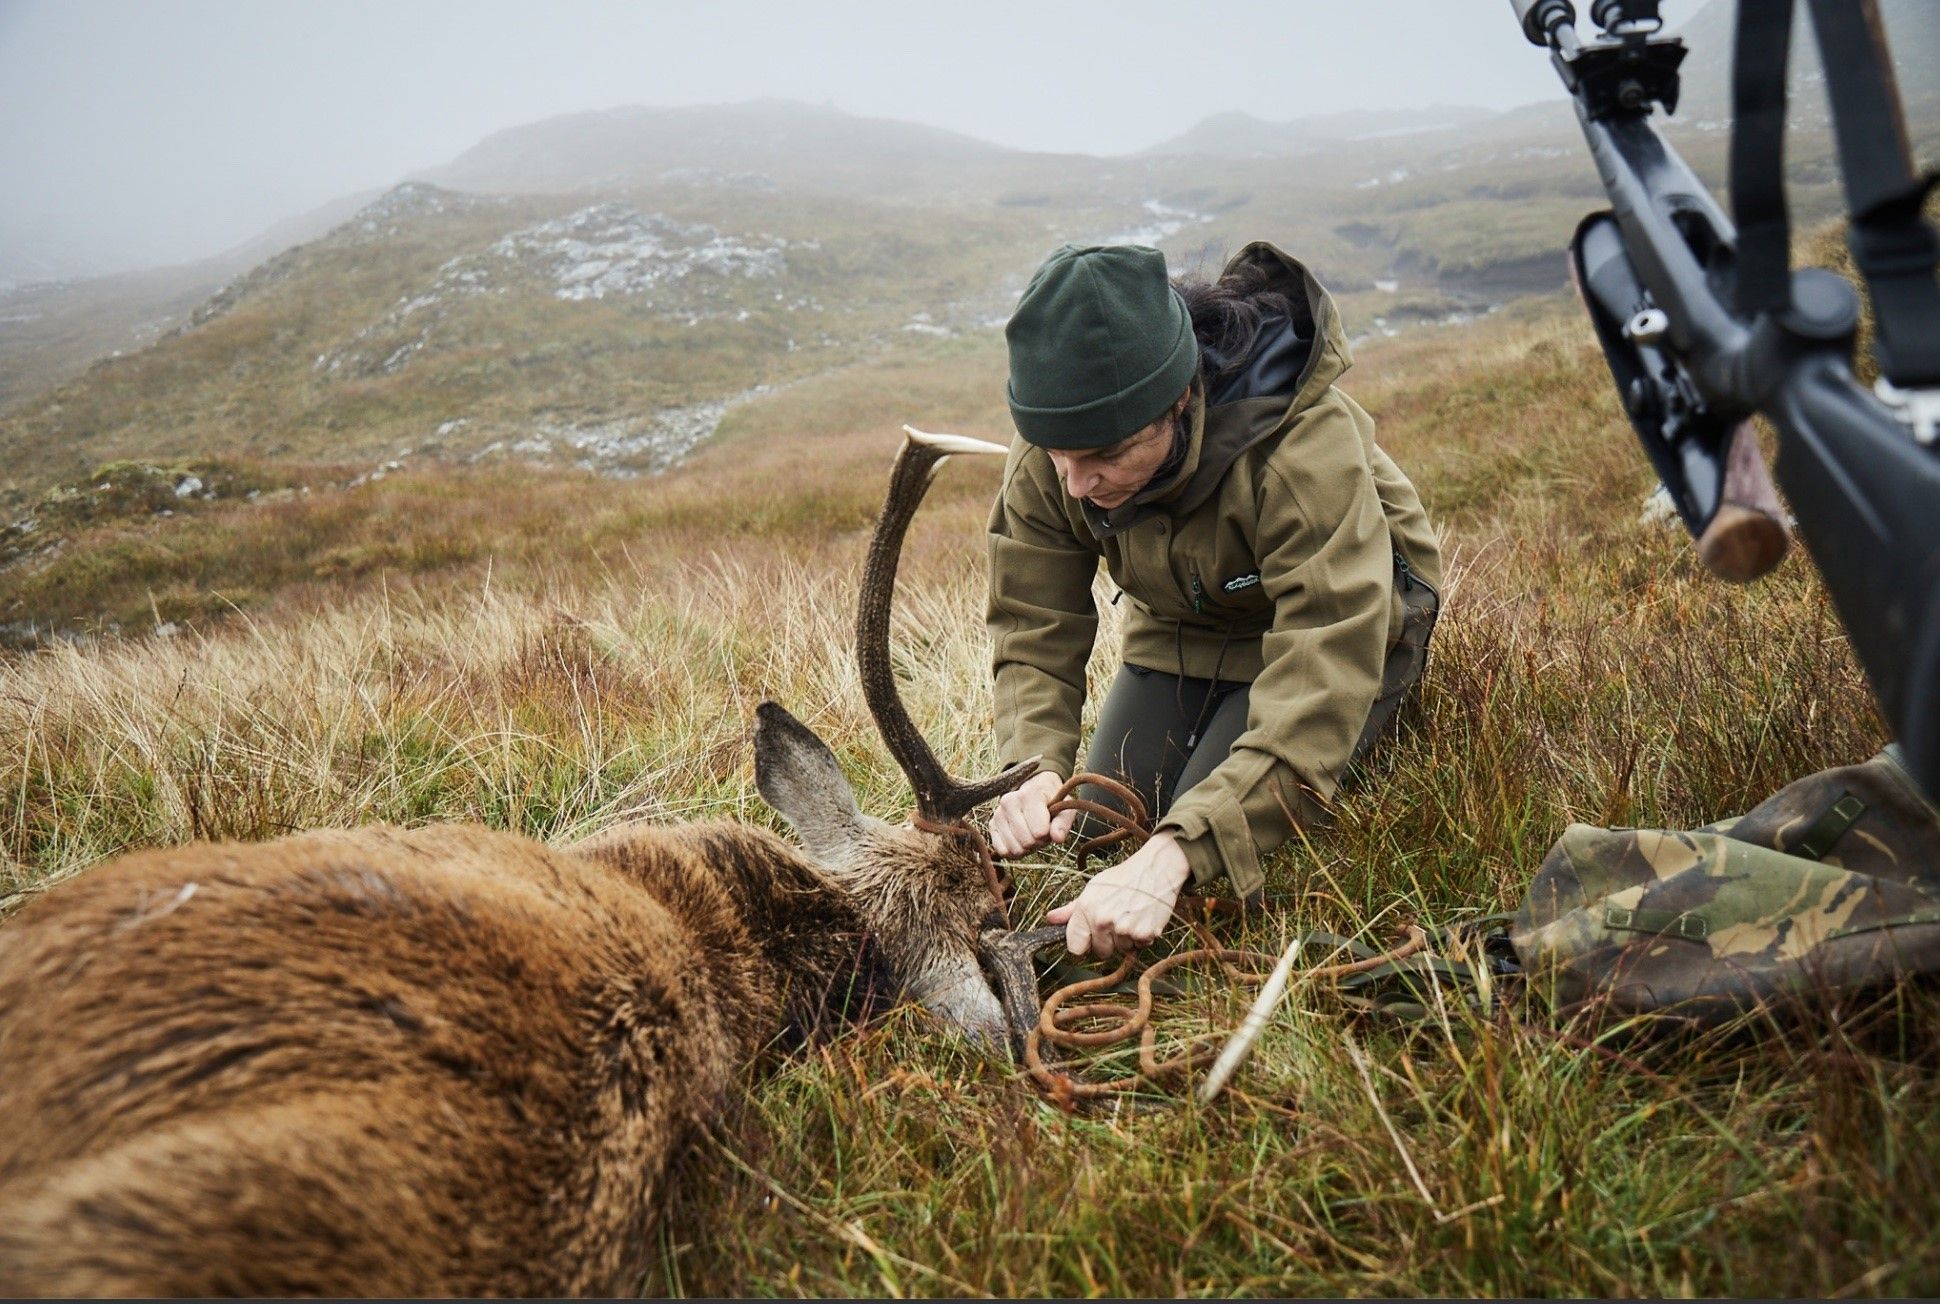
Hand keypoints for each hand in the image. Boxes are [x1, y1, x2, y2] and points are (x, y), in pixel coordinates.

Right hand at [988, 770, 1075, 858]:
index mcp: (1029, 795)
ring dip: (1025, 848)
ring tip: (1030, 834)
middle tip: (1040, 832)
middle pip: (1026, 842)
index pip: (1039, 832)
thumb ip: (1063, 823)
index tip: (1049, 826)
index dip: (1047, 835)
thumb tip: (1058, 838)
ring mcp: (998, 813)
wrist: (1034, 789)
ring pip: (1013, 848)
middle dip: (1037, 842)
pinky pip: (1001, 850)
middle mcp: (1009, 802)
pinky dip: (1013, 851)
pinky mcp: (992, 824)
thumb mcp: (1064, 808)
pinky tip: (1019, 841)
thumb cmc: (1051, 800)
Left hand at [1045, 832, 1190, 957]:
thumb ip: (1072, 909)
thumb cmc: (1123, 878)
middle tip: (1116, 921)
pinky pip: (1140, 946)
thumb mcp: (1093, 888)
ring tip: (1131, 916)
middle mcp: (1103, 921)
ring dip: (1126, 939)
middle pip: (1101, 952)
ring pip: (1121, 950)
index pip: (1075, 947)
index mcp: (1087, 909)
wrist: (1156, 869)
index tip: (1090, 938)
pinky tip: (1142, 919)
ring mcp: (1124, 929)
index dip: (1083, 943)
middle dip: (1108, 941)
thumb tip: (1051, 919)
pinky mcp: (1145, 934)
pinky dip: (1142, 937)